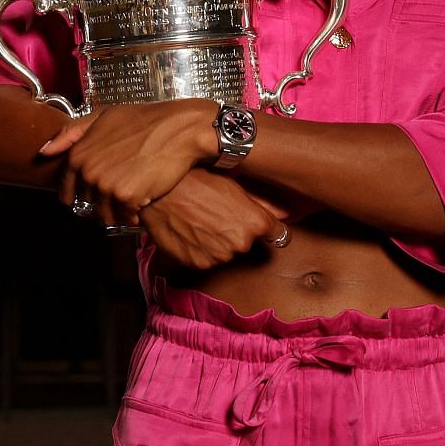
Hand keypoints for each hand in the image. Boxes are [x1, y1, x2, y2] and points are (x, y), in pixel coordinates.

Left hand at [41, 99, 214, 227]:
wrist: (178, 129)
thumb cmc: (142, 120)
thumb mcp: (102, 116)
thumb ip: (71, 133)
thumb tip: (45, 151)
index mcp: (78, 154)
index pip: (67, 190)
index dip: (77, 195)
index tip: (87, 198)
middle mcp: (87, 172)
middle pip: (87, 204)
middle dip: (101, 202)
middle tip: (119, 192)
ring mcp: (106, 185)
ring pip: (105, 214)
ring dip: (117, 212)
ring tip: (132, 198)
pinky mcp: (126, 197)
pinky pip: (125, 217)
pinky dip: (134, 214)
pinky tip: (143, 202)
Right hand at [139, 170, 283, 269]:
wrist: (159, 193)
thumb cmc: (195, 181)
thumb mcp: (232, 186)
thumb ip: (262, 205)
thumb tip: (285, 215)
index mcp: (256, 223)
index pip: (279, 235)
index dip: (267, 228)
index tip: (257, 224)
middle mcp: (242, 243)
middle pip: (247, 243)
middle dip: (236, 233)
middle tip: (216, 215)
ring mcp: (221, 256)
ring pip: (225, 252)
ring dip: (217, 243)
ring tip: (199, 222)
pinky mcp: (200, 264)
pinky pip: (206, 259)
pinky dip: (200, 250)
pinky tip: (190, 232)